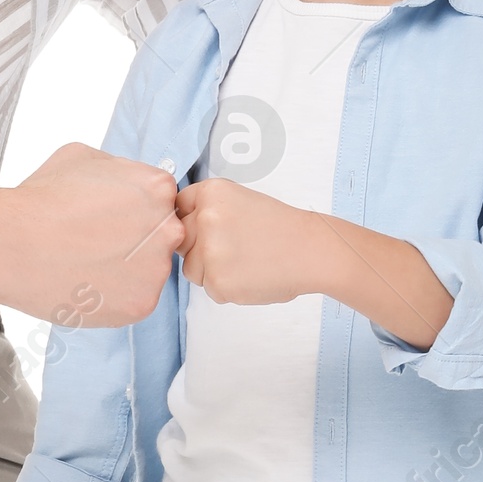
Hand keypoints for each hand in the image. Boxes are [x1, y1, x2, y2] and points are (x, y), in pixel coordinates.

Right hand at [0, 145, 181, 329]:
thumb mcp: (84, 158)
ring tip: (85, 265)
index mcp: (157, 188)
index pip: (161, 202)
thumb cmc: (40, 200)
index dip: (132, 211)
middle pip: (161, 237)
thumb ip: (120, 170)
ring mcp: (156, 270)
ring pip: (148, 271)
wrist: (9, 244)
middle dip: (134, 241)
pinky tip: (84, 283)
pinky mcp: (140, 305)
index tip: (108, 219)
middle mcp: (167, 228)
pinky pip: (132, 299)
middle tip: (96, 244)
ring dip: (125, 270)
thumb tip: (126, 183)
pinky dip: (112, 296)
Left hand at [176, 179, 325, 304]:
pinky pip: (209, 288)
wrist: (311, 251)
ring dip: (211, 270)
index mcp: (212, 193)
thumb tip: (171, 228)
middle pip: (181, 241)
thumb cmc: (278, 227)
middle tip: (234, 247)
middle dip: (200, 247)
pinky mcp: (217, 282)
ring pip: (191, 269)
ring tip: (244, 261)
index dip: (193, 220)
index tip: (210, 228)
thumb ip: (205, 210)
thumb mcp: (239, 200)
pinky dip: (226, 287)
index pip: (179, 208)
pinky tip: (250, 274)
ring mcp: (210, 252)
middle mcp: (206, 219)